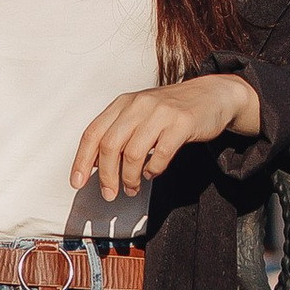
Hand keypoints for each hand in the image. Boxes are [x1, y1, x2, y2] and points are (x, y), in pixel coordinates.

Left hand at [70, 72, 262, 207]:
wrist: (211, 95)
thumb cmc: (171, 110)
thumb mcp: (140, 114)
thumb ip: (118, 133)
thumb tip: (94, 164)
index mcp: (123, 103)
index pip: (93, 133)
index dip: (82, 160)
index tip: (77, 182)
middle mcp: (139, 104)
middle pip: (110, 145)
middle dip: (107, 176)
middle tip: (109, 194)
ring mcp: (161, 112)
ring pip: (134, 153)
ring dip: (130, 177)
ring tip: (133, 187)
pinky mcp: (183, 123)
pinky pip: (161, 154)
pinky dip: (153, 170)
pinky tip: (153, 173)